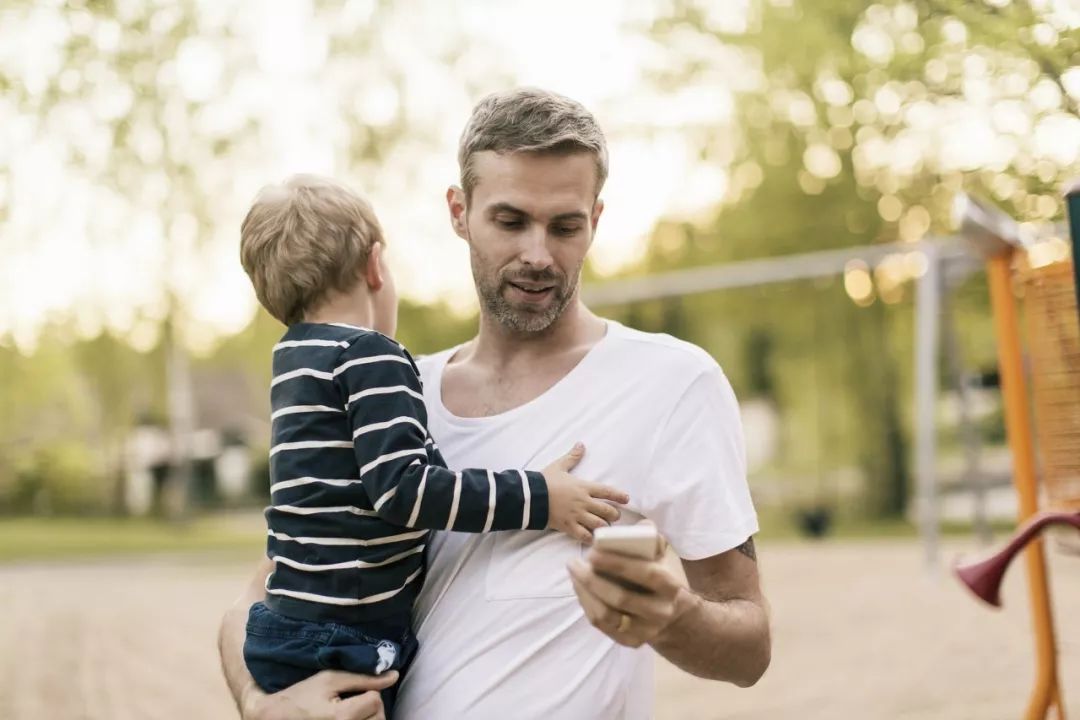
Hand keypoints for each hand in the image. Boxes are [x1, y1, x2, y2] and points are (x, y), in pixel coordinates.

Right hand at [243, 670, 397, 719]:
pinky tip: (351, 718)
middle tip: (349, 701)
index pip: (375, 701)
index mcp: (343, 718)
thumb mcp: (329, 679)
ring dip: (368, 717)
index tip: (348, 692)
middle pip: (379, 717)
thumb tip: (393, 675)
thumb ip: (363, 678)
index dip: (366, 691)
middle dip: (370, 706)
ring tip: (350, 712)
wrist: (275, 718)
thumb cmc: (301, 696)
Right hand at [542, 442, 628, 543]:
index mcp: (583, 487)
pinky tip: (593, 538)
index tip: (626, 499)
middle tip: (614, 515)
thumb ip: (572, 457)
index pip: (607, 491)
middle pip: (607, 510)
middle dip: (614, 514)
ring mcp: (577, 516)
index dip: (619, 495)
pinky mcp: (568, 527)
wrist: (530, 496)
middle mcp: (583, 502)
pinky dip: (591, 538)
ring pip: (599, 524)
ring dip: (604, 526)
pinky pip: (585, 536)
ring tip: (605, 527)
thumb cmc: (545, 480)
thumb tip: (581, 444)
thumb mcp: (559, 466)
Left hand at [568, 522, 687, 647]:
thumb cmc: (661, 575)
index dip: (618, 563)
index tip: (593, 552)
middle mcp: (660, 612)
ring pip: (606, 614)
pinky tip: (579, 587)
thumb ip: (651, 538)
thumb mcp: (664, 555)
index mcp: (671, 586)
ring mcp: (645, 630)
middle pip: (621, 598)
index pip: (646, 574)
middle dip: (592, 579)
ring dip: (584, 591)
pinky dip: (586, 604)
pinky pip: (601, 624)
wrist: (671, 614)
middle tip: (574, 562)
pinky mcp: (630, 641)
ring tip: (574, 572)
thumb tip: (639, 526)